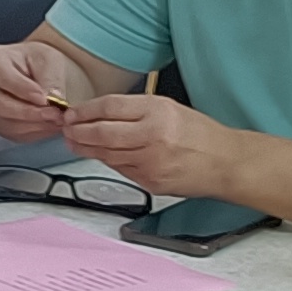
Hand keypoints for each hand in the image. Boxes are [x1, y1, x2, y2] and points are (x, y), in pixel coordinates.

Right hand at [0, 39, 90, 137]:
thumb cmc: (33, 60)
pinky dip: (34, 133)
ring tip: (57, 120)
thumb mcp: (47, 59)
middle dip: (30, 113)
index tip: (44, 98)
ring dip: (34, 126)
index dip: (23, 90)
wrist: (28, 69)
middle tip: (55, 113)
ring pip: (6, 124)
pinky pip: (13, 134)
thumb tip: (52, 99)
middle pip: (0, 106)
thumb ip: (49, 78)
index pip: (2, 78)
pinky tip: (51, 126)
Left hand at [64, 92, 231, 201]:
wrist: (225, 163)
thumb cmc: (199, 134)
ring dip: (87, 149)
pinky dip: (109, 162)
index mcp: (157, 112)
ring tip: (76, 142)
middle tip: (66, 130)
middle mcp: (153, 136)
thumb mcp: (168, 107)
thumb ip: (134, 110)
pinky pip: (121, 170)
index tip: (72, 113)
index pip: (109, 107)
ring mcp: (151, 162)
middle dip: (78, 132)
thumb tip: (98, 113)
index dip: (85, 110)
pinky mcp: (151, 182)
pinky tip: (102, 156)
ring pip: (107, 155)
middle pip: (102, 133)